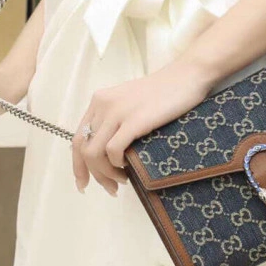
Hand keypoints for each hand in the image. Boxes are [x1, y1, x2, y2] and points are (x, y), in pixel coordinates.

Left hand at [71, 57, 215, 196]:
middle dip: (93, 175)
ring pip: (94, 153)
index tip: (84, 183)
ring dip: (105, 174)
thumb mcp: (130, 101)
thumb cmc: (164, 92)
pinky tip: (127, 167)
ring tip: (121, 181)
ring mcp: (117, 112)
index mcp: (99, 100)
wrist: (187, 76)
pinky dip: (116, 164)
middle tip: (111, 189)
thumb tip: (107, 154)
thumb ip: (115, 119)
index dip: (78, 165)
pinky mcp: (134, 120)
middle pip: (83, 149)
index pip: (78, 138)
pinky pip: (113, 150)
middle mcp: (103, 104)